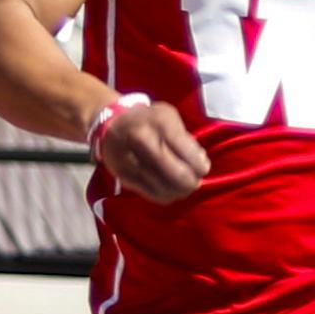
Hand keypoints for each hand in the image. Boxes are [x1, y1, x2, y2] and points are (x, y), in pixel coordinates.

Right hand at [95, 99, 209, 202]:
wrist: (112, 124)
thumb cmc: (149, 120)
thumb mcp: (170, 117)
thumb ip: (187, 140)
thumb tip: (201, 164)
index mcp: (160, 123)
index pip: (189, 154)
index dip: (201, 166)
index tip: (202, 167)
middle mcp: (143, 141)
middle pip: (178, 176)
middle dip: (192, 182)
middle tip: (195, 180)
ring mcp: (132, 161)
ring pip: (167, 189)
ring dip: (180, 191)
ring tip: (183, 185)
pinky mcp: (125, 177)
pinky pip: (153, 195)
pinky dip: (167, 196)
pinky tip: (170, 189)